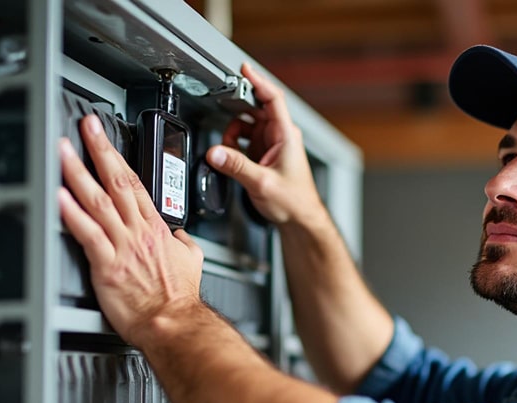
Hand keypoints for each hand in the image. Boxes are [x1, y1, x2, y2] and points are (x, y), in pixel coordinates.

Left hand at [58, 114, 204, 346]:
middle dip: (98, 150)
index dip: (117, 156)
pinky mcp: (108, 266)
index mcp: (155, 229)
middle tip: (83, 127)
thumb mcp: (192, 263)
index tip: (103, 137)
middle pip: (116, 182)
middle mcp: (138, 232)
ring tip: (62, 152)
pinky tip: (59, 197)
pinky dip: (72, 214)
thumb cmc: (180, 299)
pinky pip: (88, 234)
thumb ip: (183, 244)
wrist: (176, 324)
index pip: (134, 183)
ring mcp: (122, 247)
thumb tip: (181, 236)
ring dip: (78, 173)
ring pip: (98, 201)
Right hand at [206, 62, 325, 226]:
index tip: (243, 69)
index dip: (258, 81)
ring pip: (248, 124)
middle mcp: (280, 136)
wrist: (300, 219)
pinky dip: (235, 144)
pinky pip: (246, 140)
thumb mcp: (262, 183)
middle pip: (256, 108)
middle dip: (237, 109)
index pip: (272, 98)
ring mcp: (273, 144)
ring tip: (228, 149)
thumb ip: (237, 167)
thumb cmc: (294, 202)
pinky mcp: (265, 154)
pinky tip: (232, 156)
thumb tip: (215, 153)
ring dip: (234, 132)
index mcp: (285, 135)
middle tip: (222, 111)